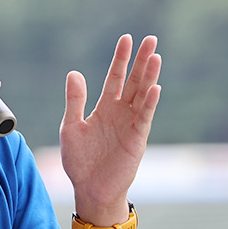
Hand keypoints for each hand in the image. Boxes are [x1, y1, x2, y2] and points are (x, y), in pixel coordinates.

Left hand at [59, 35, 161, 221]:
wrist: (90, 189)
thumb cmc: (80, 161)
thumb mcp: (71, 127)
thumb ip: (75, 101)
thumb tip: (74, 73)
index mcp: (104, 108)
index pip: (115, 77)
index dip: (120, 59)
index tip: (126, 39)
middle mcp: (120, 112)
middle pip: (134, 81)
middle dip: (141, 60)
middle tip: (151, 39)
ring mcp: (131, 124)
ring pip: (143, 95)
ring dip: (150, 76)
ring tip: (156, 55)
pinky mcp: (137, 138)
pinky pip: (145, 117)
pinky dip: (150, 102)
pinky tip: (155, 87)